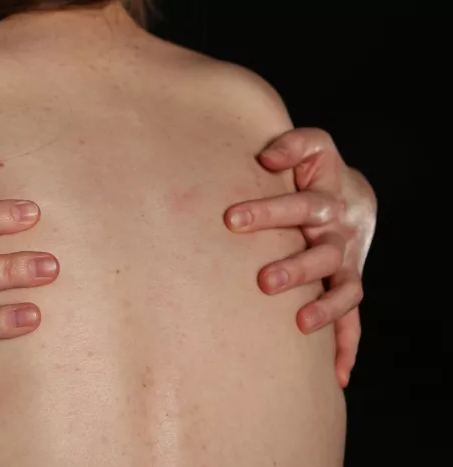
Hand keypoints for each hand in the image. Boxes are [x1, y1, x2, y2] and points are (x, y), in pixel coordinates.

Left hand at [224, 128, 375, 387]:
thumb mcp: (312, 147)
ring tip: (299, 323)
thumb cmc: (316, 172)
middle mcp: (339, 236)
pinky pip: (354, 321)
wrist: (353, 196)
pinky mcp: (347, 287)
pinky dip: (347, 348)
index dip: (268, 211)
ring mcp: (346, 265)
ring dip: (324, 309)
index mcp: (327, 201)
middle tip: (264, 281)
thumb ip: (290, 145)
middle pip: (321, 253)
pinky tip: (336, 377)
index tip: (231, 220)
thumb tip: (264, 158)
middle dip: (295, 267)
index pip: (299, 206)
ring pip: (342, 289)